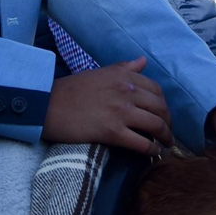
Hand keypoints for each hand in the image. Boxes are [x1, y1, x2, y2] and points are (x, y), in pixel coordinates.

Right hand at [43, 57, 172, 155]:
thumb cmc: (71, 90)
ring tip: (166, 145)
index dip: (164, 104)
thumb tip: (143, 61)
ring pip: (155, 126)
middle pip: (160, 108)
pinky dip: (152, 150)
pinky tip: (154, 154)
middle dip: (168, 122)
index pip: (156, 90)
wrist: (47, 105)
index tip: (163, 114)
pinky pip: (141, 143)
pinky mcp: (112, 132)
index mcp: (124, 76)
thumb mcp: (100, 72)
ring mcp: (121, 112)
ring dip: (165, 137)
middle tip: (168, 133)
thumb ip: (124, 67)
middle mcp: (126, 91)